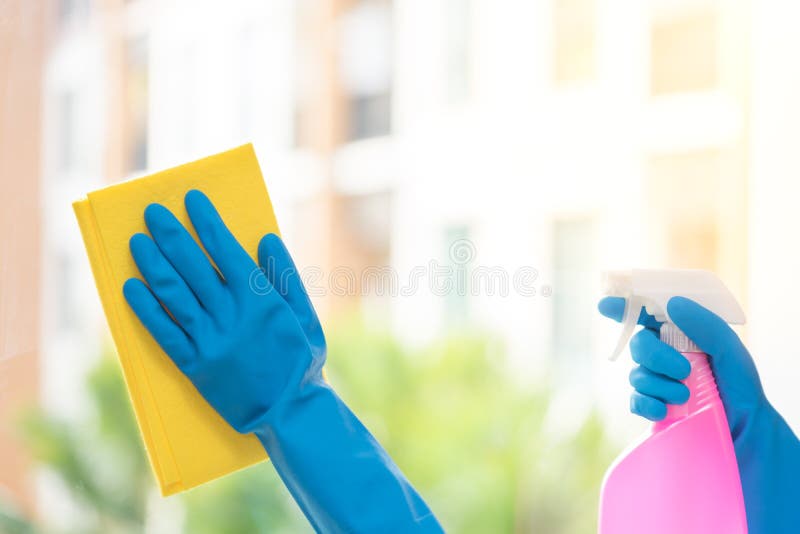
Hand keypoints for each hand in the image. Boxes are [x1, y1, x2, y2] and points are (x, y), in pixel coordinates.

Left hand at [124, 190, 441, 532]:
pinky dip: (145, 309)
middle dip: (170, 234)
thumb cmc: (301, 361)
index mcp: (260, 300)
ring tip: (137, 241)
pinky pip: (163, 333)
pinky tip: (131, 287)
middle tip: (153, 211)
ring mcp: (210, 341)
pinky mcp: (194, 365)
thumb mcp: (305, 315)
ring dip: (152, 264)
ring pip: (173, 294)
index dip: (206, 222)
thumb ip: (286, 276)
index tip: (191, 199)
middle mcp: (231, 316)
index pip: (225, 249)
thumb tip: (266, 238)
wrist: (289, 411)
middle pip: (192, 265)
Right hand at [599, 295, 799, 533]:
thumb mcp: (730, 350)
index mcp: (678, 334)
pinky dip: (648, 404)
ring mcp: (654, 381)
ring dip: (660, 384)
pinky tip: (666, 412)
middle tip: (684, 370)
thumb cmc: (739, 387)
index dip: (622, 307)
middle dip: (655, 356)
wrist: (743, 432)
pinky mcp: (650, 407)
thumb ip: (704, 324)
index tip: (605, 305)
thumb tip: (672, 304)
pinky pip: (634, 401)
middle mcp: (662, 355)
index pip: (644, 314)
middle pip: (637, 344)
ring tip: (687, 397)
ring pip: (636, 374)